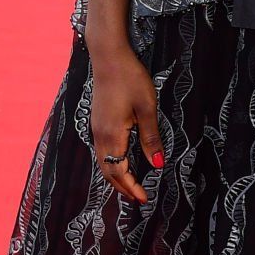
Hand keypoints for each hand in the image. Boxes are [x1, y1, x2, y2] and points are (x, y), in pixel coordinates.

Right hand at [89, 45, 164, 204]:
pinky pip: (101, 151)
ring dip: (115, 176)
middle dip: (122, 187)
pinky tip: (121, 161)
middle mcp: (100, 135)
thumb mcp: (148, 108)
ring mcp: (96, 128)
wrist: (108, 56)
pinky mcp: (96, 121)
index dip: (131, 187)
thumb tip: (158, 165)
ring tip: (131, 185)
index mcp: (113, 135)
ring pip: (102, 162)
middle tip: (139, 197)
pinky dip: (110, 163)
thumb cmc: (130, 78)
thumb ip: (151, 138)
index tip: (144, 198)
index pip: (119, 171)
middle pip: (108, 171)